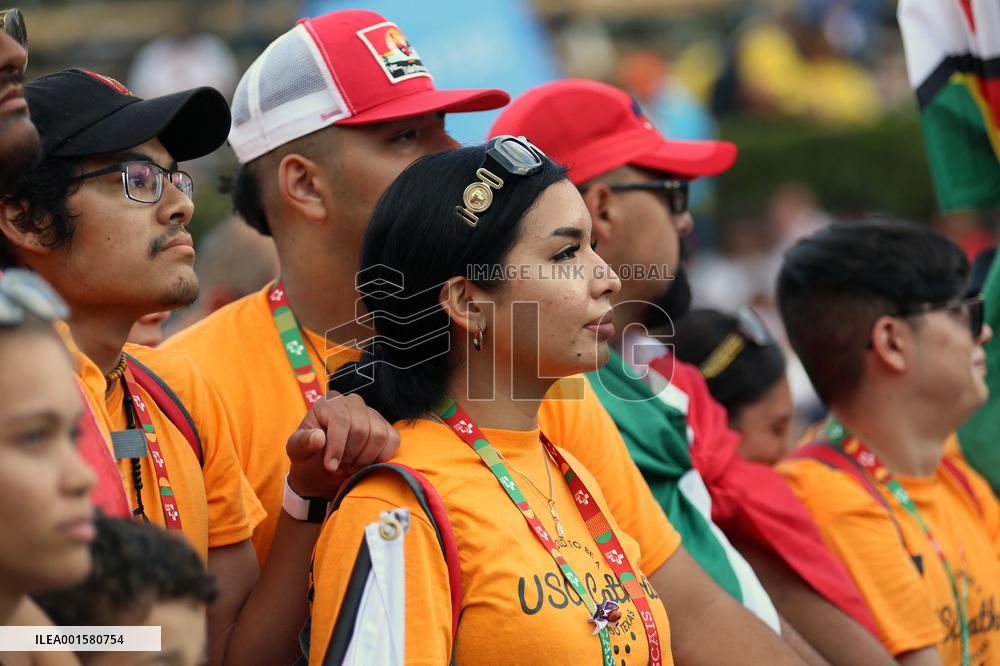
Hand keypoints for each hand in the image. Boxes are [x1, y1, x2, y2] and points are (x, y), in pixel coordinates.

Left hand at [285, 391, 399, 497]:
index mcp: (329, 403)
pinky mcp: (387, 428)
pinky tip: (365, 464)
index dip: (337, 446)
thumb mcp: (296, 451)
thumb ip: (302, 443)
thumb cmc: (309, 456)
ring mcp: (372, 414)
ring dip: (364, 459)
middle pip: (361, 429)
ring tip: (350, 467)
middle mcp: (353, 402)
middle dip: (349, 455)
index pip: (340, 420)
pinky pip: (392, 441)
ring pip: (378, 435)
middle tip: (339, 468)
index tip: (330, 467)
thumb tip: (318, 437)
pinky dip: (380, 458)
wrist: (325, 469)